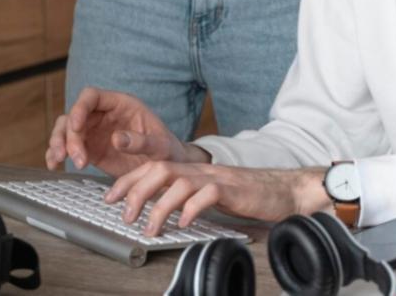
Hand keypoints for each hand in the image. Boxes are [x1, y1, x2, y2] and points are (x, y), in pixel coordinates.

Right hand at [45, 87, 208, 175]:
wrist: (167, 170)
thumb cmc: (168, 151)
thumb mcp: (161, 146)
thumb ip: (141, 141)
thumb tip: (117, 138)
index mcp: (121, 104)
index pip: (92, 96)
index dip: (80, 107)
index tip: (76, 125)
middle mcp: (104, 115)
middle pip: (74, 116)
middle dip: (69, 135)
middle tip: (75, 157)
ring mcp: (94, 132)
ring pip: (66, 130)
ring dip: (58, 143)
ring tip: (60, 161)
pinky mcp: (90, 149)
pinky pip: (67, 147)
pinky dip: (56, 154)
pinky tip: (53, 165)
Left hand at [103, 161, 328, 235]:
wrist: (284, 189)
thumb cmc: (248, 195)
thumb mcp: (211, 195)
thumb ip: (189, 198)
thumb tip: (163, 214)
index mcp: (193, 171)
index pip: (153, 166)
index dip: (129, 180)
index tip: (110, 197)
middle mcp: (201, 170)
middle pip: (159, 169)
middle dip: (136, 190)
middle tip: (125, 215)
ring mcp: (216, 178)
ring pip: (178, 182)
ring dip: (159, 206)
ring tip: (150, 227)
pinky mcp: (233, 189)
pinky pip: (207, 194)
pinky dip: (192, 208)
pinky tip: (184, 222)